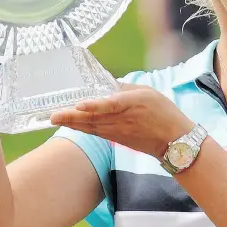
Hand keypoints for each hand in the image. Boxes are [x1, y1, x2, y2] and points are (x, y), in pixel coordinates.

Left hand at [50, 83, 194, 158]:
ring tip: (56, 119)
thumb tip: (108, 85)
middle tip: (52, 115)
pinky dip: (83, 128)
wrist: (174, 141)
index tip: (79, 105)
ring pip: (92, 127)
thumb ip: (127, 89)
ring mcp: (118, 131)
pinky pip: (97, 132)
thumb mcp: (149, 92)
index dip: (94, 105)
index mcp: (132, 104)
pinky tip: (73, 125)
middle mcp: (122, 119)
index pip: (111, 105)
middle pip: (94, 118)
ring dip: (73, 123)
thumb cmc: (164, 113)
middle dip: (72, 117)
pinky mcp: (118, 139)